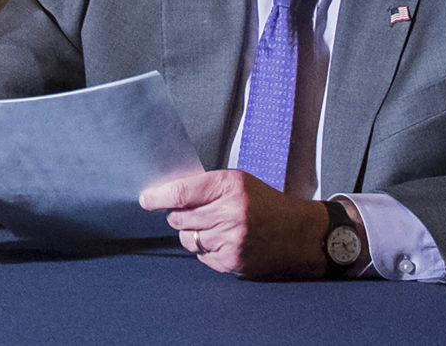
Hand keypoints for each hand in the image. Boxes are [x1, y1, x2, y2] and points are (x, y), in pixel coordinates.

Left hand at [139, 170, 329, 279]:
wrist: (299, 234)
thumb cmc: (268, 205)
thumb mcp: (240, 183)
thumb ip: (207, 186)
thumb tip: (169, 194)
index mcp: (231, 185)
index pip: (182, 192)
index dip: (158, 197)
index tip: (147, 199)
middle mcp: (230, 212)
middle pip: (179, 217)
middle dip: (179, 215)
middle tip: (194, 212)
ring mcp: (230, 239)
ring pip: (188, 238)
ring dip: (194, 233)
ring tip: (216, 227)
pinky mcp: (231, 261)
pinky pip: (201, 256)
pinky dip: (207, 249)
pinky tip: (226, 241)